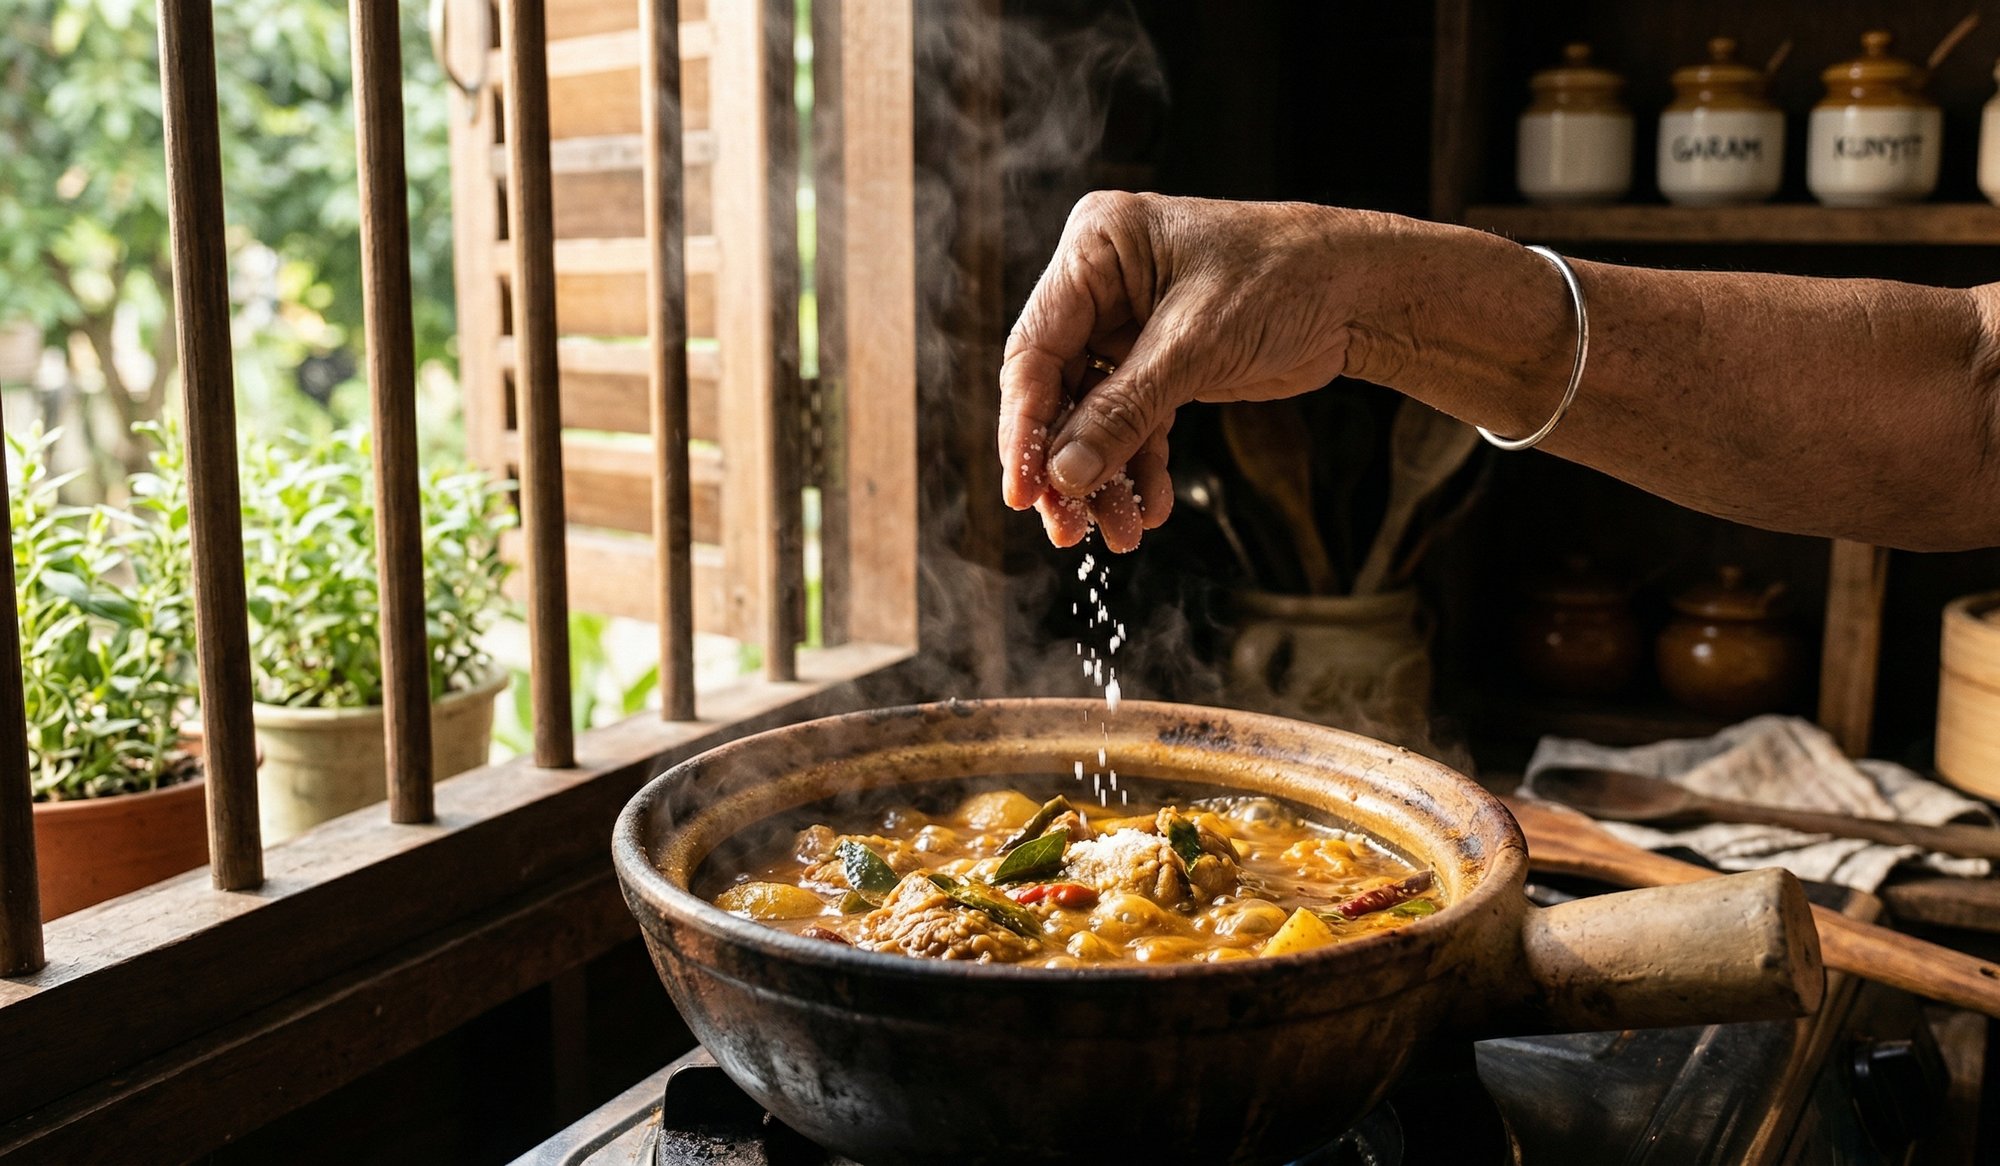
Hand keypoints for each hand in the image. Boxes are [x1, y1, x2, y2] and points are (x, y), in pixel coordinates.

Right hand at [999, 192, 1365, 550]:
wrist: (1361, 291)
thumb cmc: (1284, 279)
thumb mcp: (1196, 346)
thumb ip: (1124, 412)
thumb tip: (1064, 476)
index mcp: (1095, 247)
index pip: (1035, 349)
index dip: (1025, 426)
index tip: (1023, 493)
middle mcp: (1101, 285)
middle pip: (1057, 390)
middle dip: (1065, 464)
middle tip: (1064, 527)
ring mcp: (1127, 327)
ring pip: (1093, 417)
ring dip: (1104, 478)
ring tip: (1118, 534)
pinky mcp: (1158, 364)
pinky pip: (1132, 424)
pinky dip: (1139, 468)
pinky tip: (1151, 509)